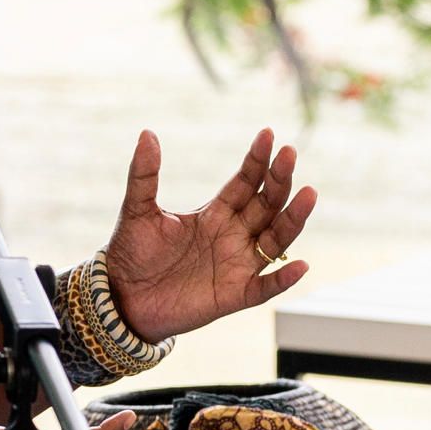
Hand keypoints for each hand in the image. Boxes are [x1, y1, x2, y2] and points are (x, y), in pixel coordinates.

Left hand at [106, 127, 316, 341]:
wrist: (121, 296)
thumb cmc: (132, 252)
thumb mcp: (137, 209)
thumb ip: (143, 175)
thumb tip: (147, 133)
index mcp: (215, 214)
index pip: (245, 183)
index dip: (257, 160)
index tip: (268, 134)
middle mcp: (233, 236)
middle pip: (267, 205)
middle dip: (279, 180)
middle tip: (289, 154)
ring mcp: (237, 264)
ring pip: (277, 240)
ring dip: (293, 219)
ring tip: (309, 193)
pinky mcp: (234, 294)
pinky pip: (265, 287)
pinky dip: (283, 278)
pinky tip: (300, 265)